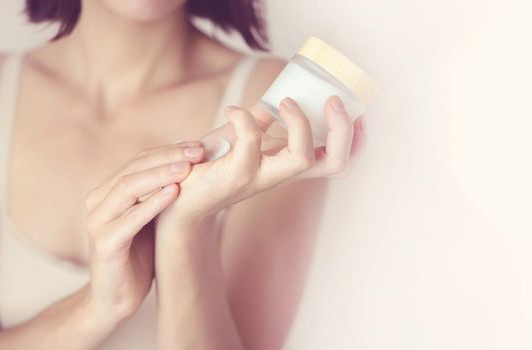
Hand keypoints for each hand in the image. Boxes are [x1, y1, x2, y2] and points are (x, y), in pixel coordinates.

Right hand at [82, 142, 204, 321]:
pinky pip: (128, 220)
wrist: (116, 299)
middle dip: (168, 158)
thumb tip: (195, 164)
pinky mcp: (103, 245)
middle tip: (198, 152)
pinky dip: (151, 204)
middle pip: (133, 169)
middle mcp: (98, 202)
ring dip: (160, 175)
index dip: (168, 151)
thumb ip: (162, 192)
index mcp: (108, 192)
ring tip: (188, 168)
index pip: (138, 161)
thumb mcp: (152, 218)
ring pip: (128, 188)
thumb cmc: (139, 256)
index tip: (199, 146)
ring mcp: (97, 223)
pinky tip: (173, 194)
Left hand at [158, 96, 365, 228]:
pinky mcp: (235, 175)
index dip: (354, 138)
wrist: (177, 197)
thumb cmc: (211, 165)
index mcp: (288, 165)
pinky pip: (251, 144)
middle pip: (335, 163)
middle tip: (331, 100)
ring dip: (299, 123)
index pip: (337, 160)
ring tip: (283, 102)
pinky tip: (233, 111)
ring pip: (301, 158)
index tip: (354, 111)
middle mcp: (281, 175)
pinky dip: (245, 119)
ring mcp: (260, 177)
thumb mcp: (242, 139)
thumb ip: (262, 124)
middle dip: (342, 130)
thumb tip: (275, 100)